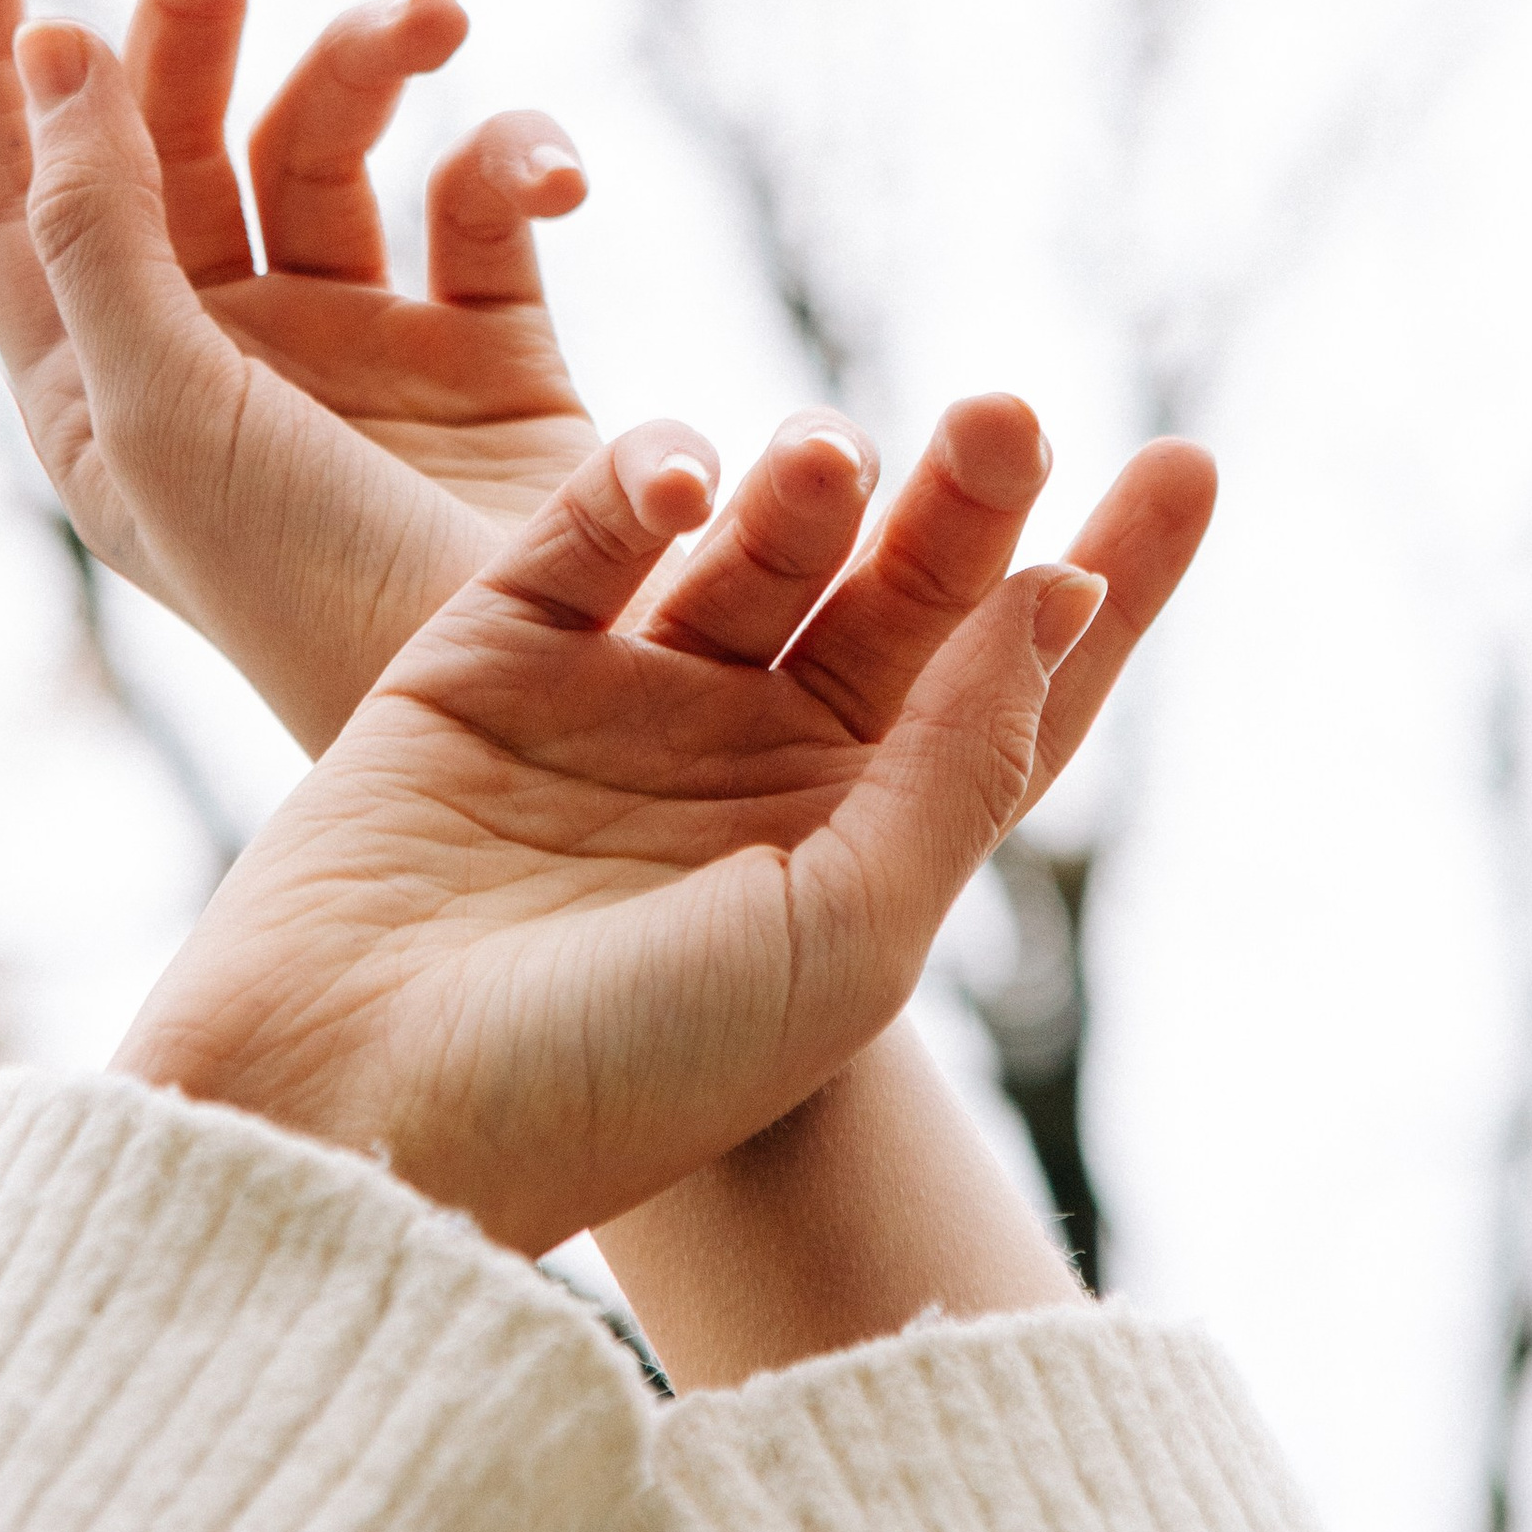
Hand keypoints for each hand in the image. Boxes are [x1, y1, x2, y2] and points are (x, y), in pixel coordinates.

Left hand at [0, 0, 598, 750]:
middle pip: (178, 122)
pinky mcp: (491, 350)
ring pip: (334, 138)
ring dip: (372, 53)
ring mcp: (355, 347)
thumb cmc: (304, 588)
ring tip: (431, 16)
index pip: (14, 189)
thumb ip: (97, 224)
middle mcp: (216, 352)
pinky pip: (481, 202)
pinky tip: (546, 178)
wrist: (535, 716)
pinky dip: (512, 155)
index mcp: (99, 382)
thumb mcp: (159, 408)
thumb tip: (47, 45)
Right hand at [117, 422, 1109, 1254]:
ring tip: (832, 462)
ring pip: (747, 549)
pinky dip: (642, 483)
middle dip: (953, 506)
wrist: (350, 1116)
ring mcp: (613, 706)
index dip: (1088, 590)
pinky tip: (684, 479)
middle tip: (1003, 416)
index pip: (998, 694)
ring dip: (803, 492)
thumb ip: (956, 770)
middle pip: (885, 598)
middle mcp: (742, 770)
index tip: (1180, 469)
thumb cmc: (618, 1072)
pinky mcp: (482, 653)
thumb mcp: (841, 940)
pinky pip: (585, 529)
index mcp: (852, 853)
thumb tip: (1060, 600)